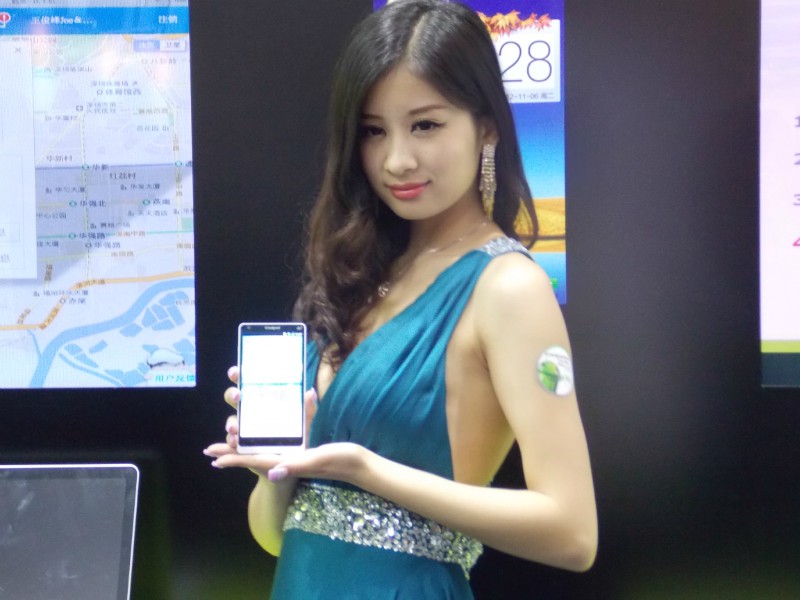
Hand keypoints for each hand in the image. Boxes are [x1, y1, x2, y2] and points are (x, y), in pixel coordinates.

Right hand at [204, 365, 320, 478]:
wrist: (290, 463)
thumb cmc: (296, 437)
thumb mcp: (304, 423)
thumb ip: (307, 409)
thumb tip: (310, 392)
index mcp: (262, 402)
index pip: (248, 384)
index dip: (239, 376)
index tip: (236, 371)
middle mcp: (250, 413)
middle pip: (234, 398)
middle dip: (232, 395)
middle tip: (238, 396)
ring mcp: (244, 429)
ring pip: (231, 422)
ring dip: (230, 423)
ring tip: (234, 429)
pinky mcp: (241, 446)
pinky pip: (229, 444)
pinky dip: (224, 445)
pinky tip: (225, 446)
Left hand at [207, 441, 369, 484]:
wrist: (359, 467)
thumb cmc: (341, 461)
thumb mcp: (319, 460)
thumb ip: (296, 464)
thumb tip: (272, 473)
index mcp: (287, 461)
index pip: (254, 461)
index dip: (234, 459)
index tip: (214, 459)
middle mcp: (286, 461)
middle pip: (252, 456)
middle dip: (231, 452)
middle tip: (210, 450)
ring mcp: (292, 457)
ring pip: (260, 451)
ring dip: (241, 448)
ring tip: (223, 444)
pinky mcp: (300, 452)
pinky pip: (274, 447)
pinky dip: (259, 444)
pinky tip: (254, 439)